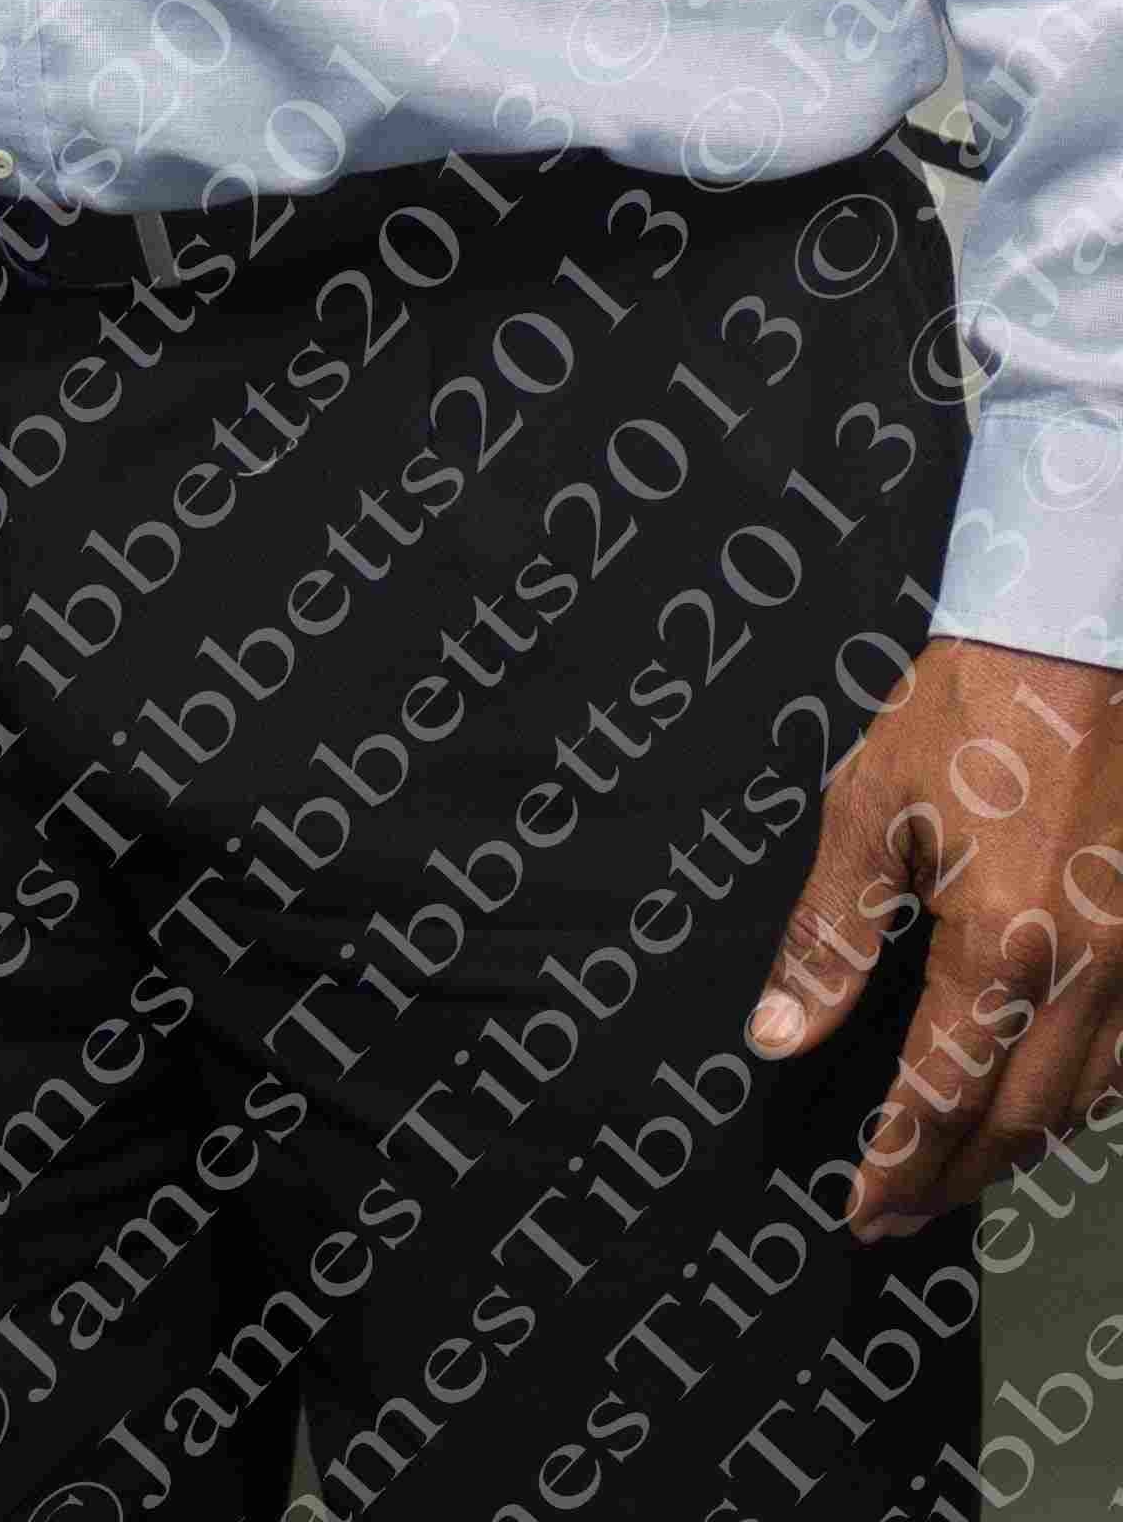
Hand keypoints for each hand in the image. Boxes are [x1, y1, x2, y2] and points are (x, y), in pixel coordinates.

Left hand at [749, 637, 1122, 1233]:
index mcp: (1002, 943)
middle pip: (1017, 1123)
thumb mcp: (870, 808)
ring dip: (1016, 1152)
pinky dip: (1081, 1101)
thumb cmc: (972, 713)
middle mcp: (1085, 972)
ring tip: (954, 1176)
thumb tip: (779, 1031)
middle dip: (951, 1183)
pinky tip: (1040, 1106)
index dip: (896, 1166)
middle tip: (897, 1217)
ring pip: (1083, 1105)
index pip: (941, 1094)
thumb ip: (828, 933)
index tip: (862, 1210)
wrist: (1077, 645)